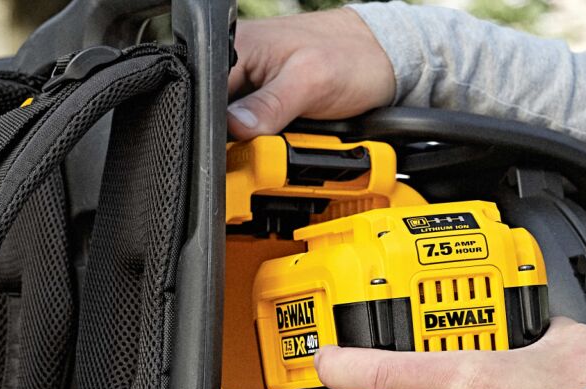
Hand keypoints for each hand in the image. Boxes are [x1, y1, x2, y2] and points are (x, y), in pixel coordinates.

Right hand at [228, 9, 395, 139]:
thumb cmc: (350, 57)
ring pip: (236, 125)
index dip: (216, 125)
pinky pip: (256, 126)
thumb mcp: (309, 82)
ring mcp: (252, 82)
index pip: (204, 93)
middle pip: (217, 113)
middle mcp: (238, 63)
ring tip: (286, 131)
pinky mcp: (266, 98)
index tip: (240, 145)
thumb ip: (270, 104)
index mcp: (236, 46)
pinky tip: (288, 131)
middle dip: (239, 135)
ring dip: (256, 139)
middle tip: (270, 140)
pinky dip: (269, 136)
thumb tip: (236, 127)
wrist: (381, 59)